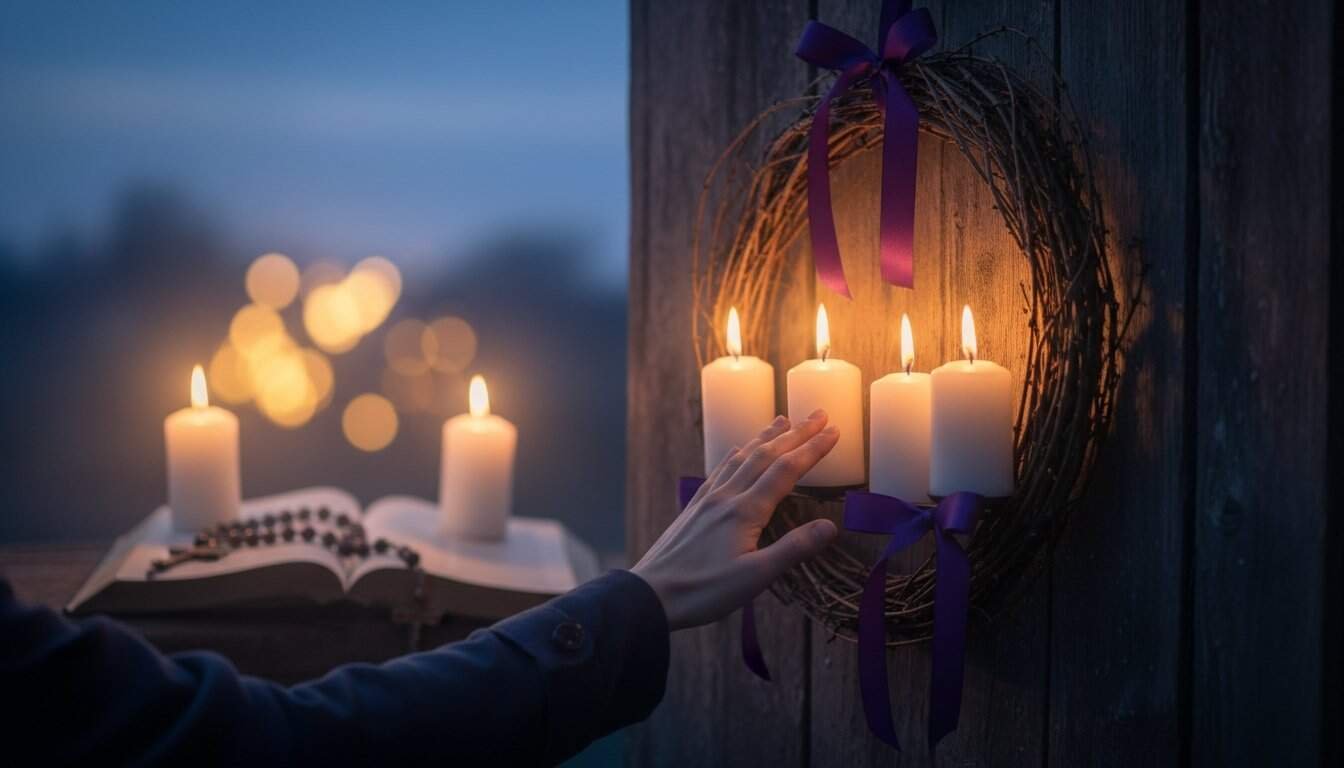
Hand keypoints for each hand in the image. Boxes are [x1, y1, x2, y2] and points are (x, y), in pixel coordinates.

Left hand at [632, 410, 840, 630]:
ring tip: (783, 420)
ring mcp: (707, 499)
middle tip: (819, 414)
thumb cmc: (704, 590)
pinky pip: (720, 470)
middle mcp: (726, 496)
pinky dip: (736, 454)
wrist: (650, 594)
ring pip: (741, 457)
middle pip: (766, 455)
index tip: (835, 430)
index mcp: (745, 511)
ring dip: (766, 437)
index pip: (786, 470)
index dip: (812, 449)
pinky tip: (737, 450)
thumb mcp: (755, 577)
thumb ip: (793, 549)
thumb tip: (830, 526)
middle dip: (796, 433)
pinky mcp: (694, 508)